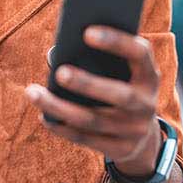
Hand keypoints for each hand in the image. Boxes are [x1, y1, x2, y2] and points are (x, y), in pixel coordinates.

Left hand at [25, 26, 161, 176]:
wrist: (142, 137)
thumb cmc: (120, 88)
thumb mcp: (122, 74)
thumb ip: (100, 61)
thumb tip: (57, 55)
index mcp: (149, 76)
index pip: (140, 54)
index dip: (117, 42)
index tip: (87, 32)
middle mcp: (146, 104)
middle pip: (119, 95)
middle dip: (88, 83)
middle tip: (60, 72)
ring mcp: (135, 130)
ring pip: (93, 120)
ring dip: (59, 107)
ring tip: (33, 93)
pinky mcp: (120, 149)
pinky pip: (86, 139)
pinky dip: (62, 127)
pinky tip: (44, 115)